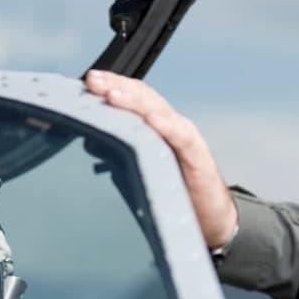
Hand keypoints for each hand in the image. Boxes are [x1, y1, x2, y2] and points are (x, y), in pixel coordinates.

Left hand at [84, 70, 237, 252]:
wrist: (211, 218)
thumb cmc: (177, 193)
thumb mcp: (143, 170)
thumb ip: (120, 154)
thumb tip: (90, 142)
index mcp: (156, 127)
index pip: (133, 97)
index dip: (111, 86)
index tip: (87, 81)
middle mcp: (171, 127)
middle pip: (143, 97)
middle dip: (117, 86)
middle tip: (93, 80)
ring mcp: (185, 139)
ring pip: (159, 111)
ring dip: (134, 100)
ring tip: (112, 94)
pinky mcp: (198, 157)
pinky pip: (181, 137)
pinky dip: (165, 125)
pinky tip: (151, 119)